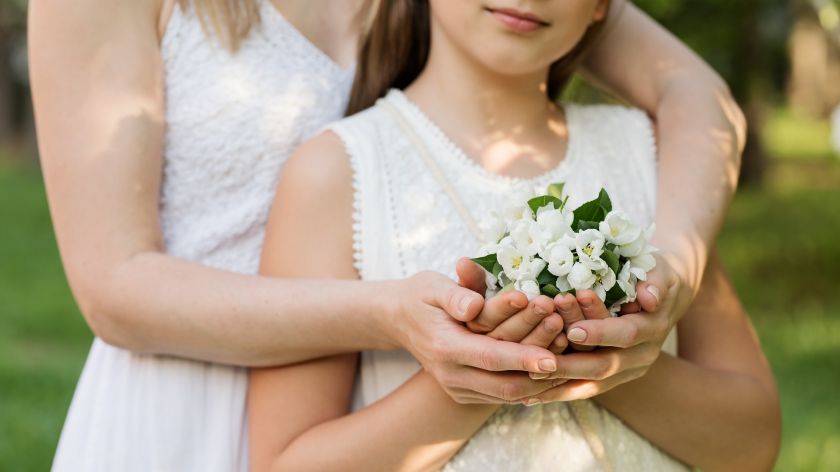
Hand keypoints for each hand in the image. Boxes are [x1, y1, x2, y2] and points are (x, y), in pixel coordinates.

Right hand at [385, 269, 562, 403]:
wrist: (399, 319)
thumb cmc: (422, 295)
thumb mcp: (433, 285)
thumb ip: (456, 293)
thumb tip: (475, 305)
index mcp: (443, 346)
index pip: (490, 357)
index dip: (523, 358)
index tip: (554, 357)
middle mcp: (450, 374)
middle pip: (504, 383)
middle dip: (541, 371)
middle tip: (573, 353)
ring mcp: (457, 388)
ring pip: (508, 394)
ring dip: (541, 380)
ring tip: (571, 359)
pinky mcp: (466, 393)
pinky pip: (504, 395)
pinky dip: (531, 385)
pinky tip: (556, 371)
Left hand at [524, 255, 690, 403]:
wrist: (662, 299)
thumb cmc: (653, 275)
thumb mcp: (659, 272)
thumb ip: (655, 283)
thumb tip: (650, 298)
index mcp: (652, 328)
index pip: (626, 334)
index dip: (600, 332)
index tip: (573, 330)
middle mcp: (641, 356)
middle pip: (604, 365)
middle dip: (571, 362)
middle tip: (540, 357)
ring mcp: (627, 371)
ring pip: (591, 382)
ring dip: (559, 380)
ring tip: (529, 376)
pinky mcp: (612, 379)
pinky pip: (583, 390)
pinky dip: (557, 393)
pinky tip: (529, 396)